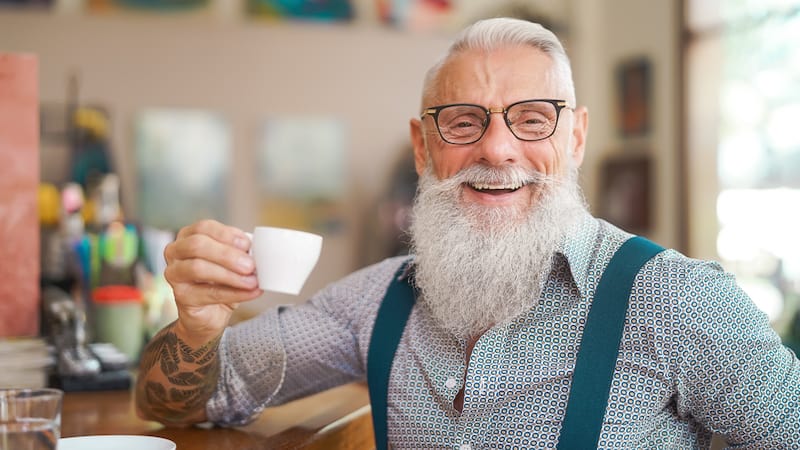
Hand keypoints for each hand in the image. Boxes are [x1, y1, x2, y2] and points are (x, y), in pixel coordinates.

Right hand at [163, 219, 261, 342]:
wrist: (210, 313)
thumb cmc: (220, 281)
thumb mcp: (231, 261)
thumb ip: (239, 252)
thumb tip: (257, 250)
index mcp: (188, 236)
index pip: (204, 227)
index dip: (226, 234)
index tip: (247, 244)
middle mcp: (175, 252)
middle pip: (197, 245)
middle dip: (227, 255)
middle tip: (250, 265)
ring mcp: (174, 274)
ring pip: (198, 268)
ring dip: (230, 275)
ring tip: (252, 281)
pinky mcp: (181, 296)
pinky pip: (209, 293)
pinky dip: (234, 293)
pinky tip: (250, 292)